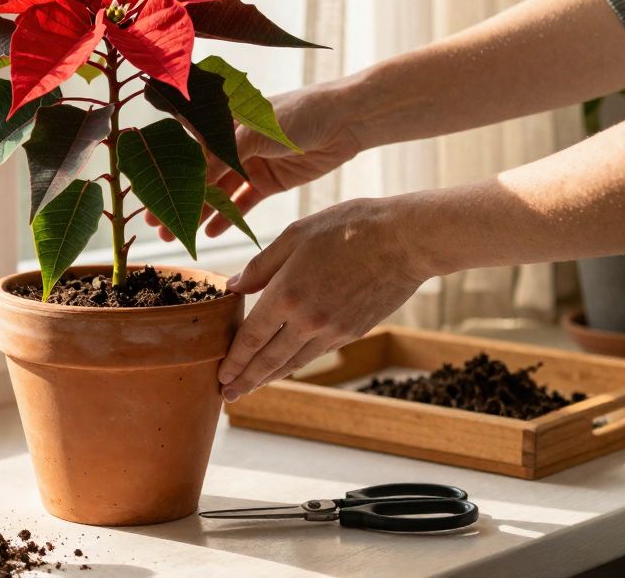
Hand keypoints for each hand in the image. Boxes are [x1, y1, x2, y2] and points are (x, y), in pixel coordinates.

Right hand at [146, 80, 363, 240]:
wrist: (345, 121)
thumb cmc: (300, 112)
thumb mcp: (256, 132)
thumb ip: (225, 155)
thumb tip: (194, 178)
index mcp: (224, 121)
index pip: (188, 150)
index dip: (169, 174)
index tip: (150, 196)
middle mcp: (233, 142)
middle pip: (200, 176)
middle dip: (180, 200)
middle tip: (159, 227)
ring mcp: (251, 163)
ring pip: (219, 193)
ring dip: (200, 213)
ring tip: (179, 235)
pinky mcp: (270, 181)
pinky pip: (243, 202)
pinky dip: (228, 217)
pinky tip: (211, 233)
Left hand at [217, 197, 432, 401]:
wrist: (404, 240)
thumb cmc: (347, 228)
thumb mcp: (294, 236)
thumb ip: (261, 266)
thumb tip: (232, 287)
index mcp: (287, 294)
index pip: (251, 338)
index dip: (234, 360)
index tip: (221, 375)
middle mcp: (307, 321)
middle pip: (268, 359)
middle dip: (246, 379)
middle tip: (228, 395)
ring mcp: (333, 330)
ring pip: (293, 362)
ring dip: (269, 377)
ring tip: (251, 387)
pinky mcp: (353, 332)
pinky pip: (316, 353)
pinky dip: (296, 363)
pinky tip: (285, 366)